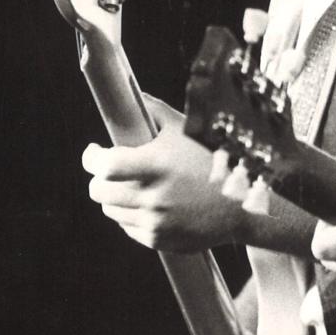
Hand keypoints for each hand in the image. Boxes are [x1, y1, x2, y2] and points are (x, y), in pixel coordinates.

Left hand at [83, 95, 247, 250]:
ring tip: (135, 186)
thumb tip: (131, 95)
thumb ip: (155, 112)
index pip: (104, 165)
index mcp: (158, 165)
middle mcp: (154, 196)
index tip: (93, 151)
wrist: (244, 205)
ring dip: (115, 197)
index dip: (91, 158)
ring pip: (110, 210)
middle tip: (110, 170)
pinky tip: (152, 203)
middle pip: (98, 191)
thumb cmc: (215, 160)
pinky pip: (128, 227)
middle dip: (99, 178)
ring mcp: (155, 221)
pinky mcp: (158, 239)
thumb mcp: (189, 130)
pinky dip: (133, 215)